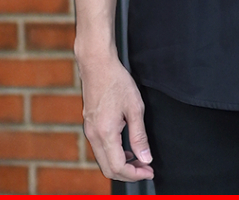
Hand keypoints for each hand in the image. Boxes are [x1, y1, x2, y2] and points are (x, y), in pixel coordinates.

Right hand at [77, 46, 153, 181]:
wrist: (97, 64)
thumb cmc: (116, 81)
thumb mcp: (135, 107)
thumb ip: (139, 136)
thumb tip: (145, 158)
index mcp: (105, 133)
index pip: (118, 167)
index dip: (135, 174)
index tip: (149, 171)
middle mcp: (93, 135)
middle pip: (108, 169)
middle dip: (128, 174)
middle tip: (145, 168)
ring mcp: (89, 130)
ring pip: (103, 160)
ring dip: (120, 164)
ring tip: (139, 159)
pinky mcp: (89, 125)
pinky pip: (100, 148)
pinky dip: (113, 154)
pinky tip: (125, 147)